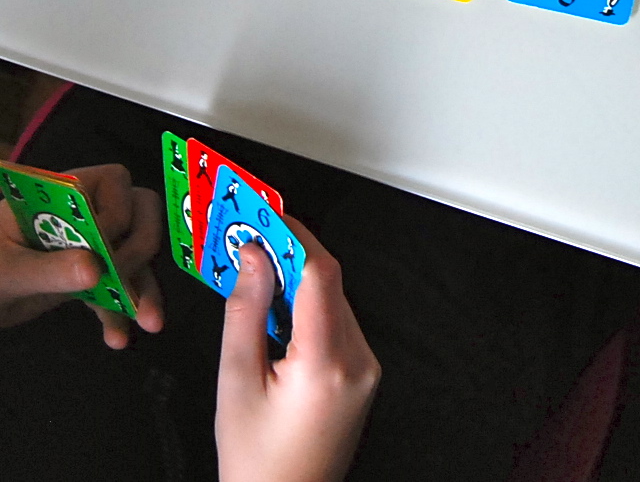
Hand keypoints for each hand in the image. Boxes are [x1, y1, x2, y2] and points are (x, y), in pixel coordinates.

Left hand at [0, 163, 163, 347]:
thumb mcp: (7, 269)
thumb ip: (47, 269)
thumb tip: (94, 270)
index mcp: (66, 194)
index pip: (114, 181)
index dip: (116, 212)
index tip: (99, 249)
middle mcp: (88, 212)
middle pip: (139, 213)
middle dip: (139, 248)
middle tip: (125, 278)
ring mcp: (92, 244)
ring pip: (136, 254)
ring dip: (142, 289)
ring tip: (150, 322)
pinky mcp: (92, 274)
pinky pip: (118, 287)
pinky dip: (121, 312)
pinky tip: (118, 338)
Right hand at [216, 217, 379, 481]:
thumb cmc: (256, 461)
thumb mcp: (236, 383)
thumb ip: (245, 313)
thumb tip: (253, 258)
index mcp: (326, 364)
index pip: (319, 275)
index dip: (294, 237)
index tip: (268, 218)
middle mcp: (357, 362)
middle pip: (329, 283)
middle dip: (292, 255)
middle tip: (255, 239)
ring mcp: (366, 368)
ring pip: (335, 299)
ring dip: (301, 280)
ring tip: (260, 273)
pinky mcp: (364, 374)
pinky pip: (340, 322)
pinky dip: (312, 306)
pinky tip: (282, 311)